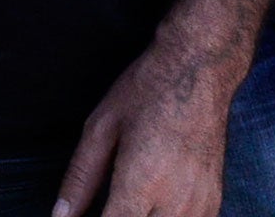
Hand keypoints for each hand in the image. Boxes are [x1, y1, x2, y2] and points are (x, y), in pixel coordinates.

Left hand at [53, 38, 228, 216]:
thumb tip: (60, 215)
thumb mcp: (101, 128)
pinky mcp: (214, 204)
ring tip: (125, 203)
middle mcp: (176, 203)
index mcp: (142, 184)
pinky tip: (151, 207)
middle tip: (105, 203)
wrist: (198, 72)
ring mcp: (200, 207)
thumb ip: (80, 178)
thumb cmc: (146, 94)